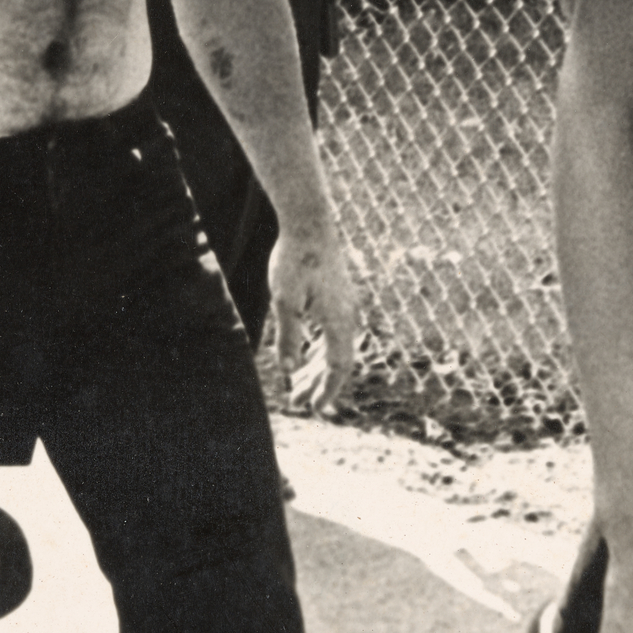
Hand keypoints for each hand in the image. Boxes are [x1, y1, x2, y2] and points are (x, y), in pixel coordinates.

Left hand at [267, 215, 359, 412]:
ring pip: (334, 346)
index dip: (328, 390)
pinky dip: (318, 349)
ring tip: (297, 385)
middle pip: (337, 360)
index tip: (316, 409)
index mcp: (339, 320)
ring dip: (315, 367)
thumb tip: (288, 369)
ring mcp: (344, 305)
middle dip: (318, 384)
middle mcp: (348, 315)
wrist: (310, 223)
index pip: (339, 366)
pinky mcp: (337, 295)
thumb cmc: (295, 260)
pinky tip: (304, 355)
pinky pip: (332, 332)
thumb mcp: (284, 300)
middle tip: (298, 402)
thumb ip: (289, 336)